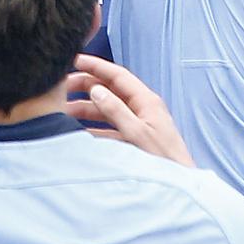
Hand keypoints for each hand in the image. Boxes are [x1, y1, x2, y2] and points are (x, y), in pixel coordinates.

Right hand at [65, 54, 195, 166]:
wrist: (180, 183)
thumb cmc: (165, 160)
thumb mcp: (138, 134)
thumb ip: (116, 111)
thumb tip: (97, 90)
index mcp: (146, 101)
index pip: (118, 75)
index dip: (96, 66)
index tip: (75, 60)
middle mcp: (142, 108)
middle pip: (110, 90)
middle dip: (86, 86)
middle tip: (63, 87)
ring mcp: (138, 123)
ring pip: (107, 109)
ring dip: (86, 108)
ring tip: (64, 110)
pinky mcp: (134, 139)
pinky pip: (109, 128)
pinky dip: (93, 128)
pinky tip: (79, 131)